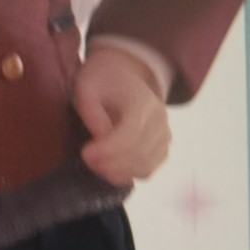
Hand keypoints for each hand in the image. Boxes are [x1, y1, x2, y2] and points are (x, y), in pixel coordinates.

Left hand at [72, 45, 170, 185]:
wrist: (123, 74)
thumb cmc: (101, 80)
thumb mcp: (87, 88)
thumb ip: (92, 113)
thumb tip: (101, 140)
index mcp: (143, 102)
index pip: (131, 135)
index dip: (108, 151)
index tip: (85, 154)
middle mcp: (160, 120)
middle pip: (139, 154)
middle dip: (109, 164)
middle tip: (87, 160)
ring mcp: (164, 135)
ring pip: (145, 167)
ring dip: (118, 172)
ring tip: (96, 164)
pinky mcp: (162, 148)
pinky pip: (149, 170)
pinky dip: (129, 174)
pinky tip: (110, 168)